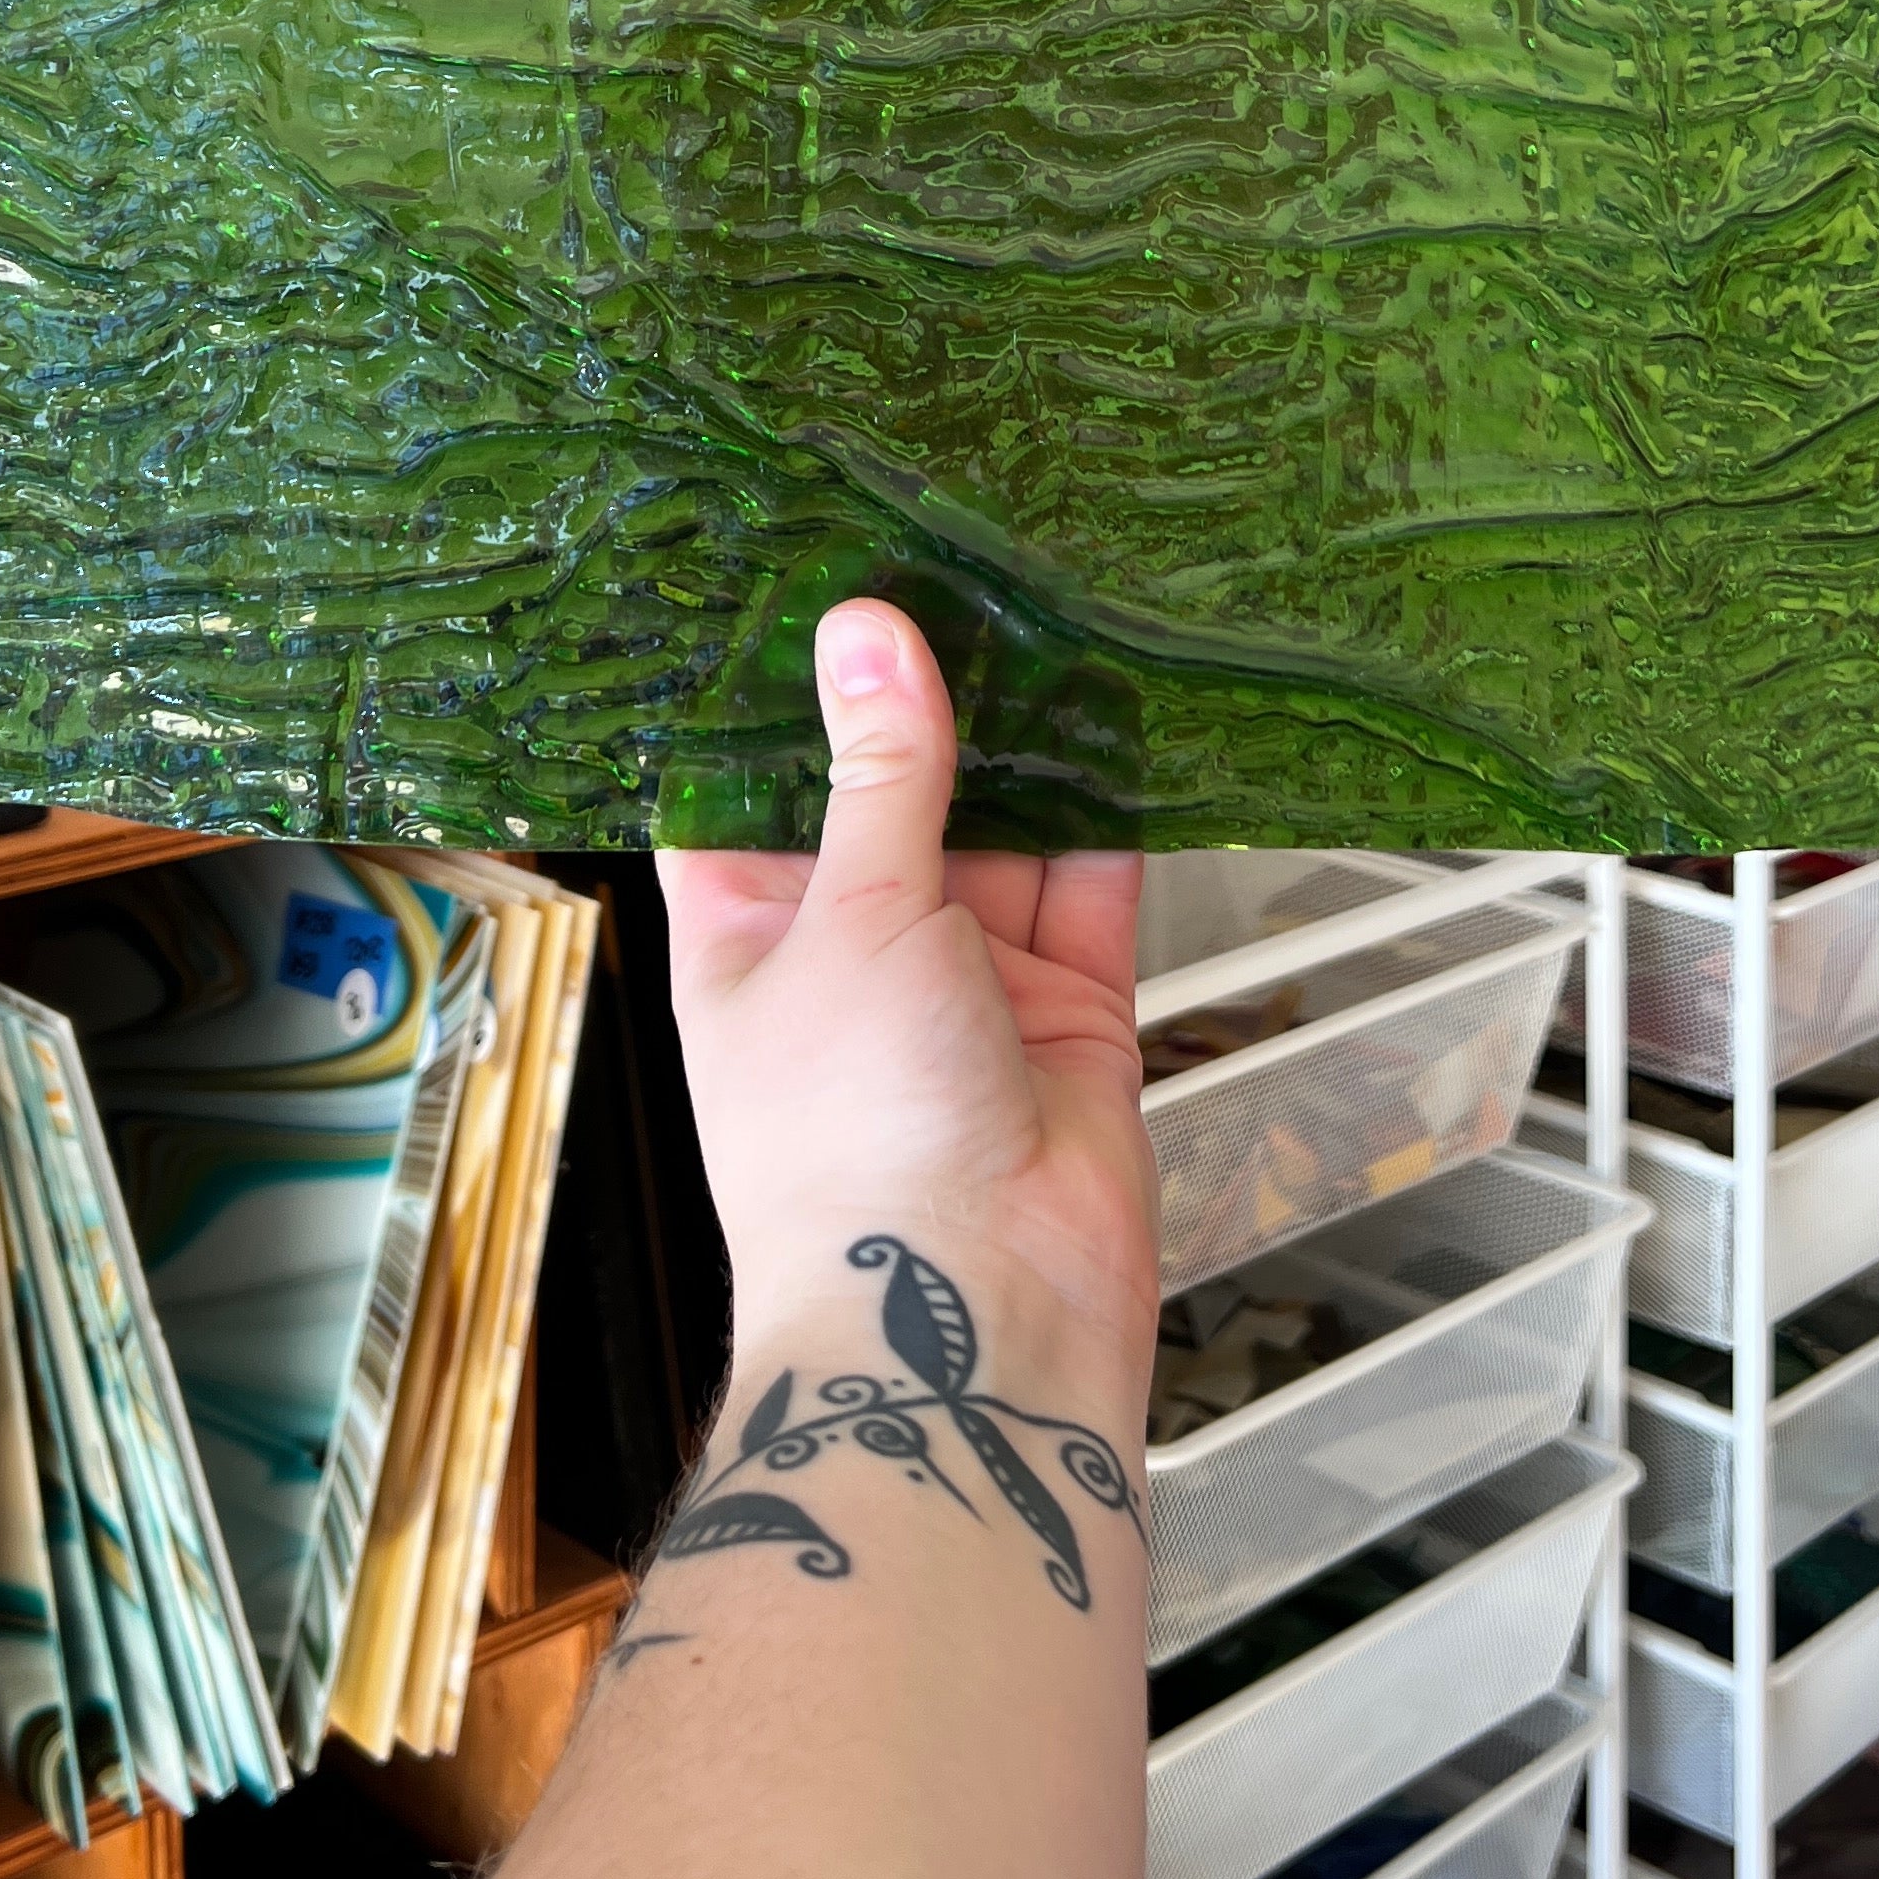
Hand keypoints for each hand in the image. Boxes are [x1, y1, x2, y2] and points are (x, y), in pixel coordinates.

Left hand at [659, 600, 1158, 1382]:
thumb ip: (883, 772)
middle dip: (929, 702)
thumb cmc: (853, 1139)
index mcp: (750, 934)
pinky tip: (1130, 713)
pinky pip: (1095, 891)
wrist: (977, 1318)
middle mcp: (856, 951)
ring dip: (1028, 745)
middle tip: (961, 560)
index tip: (816, 580)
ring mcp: (967, 983)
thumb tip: (867, 630)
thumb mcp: (853, 916)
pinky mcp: (1072, 1010)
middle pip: (891, 796)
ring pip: (1003, 832)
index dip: (781, 697)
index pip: (749, 791)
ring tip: (1053, 606)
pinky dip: (1115, 813)